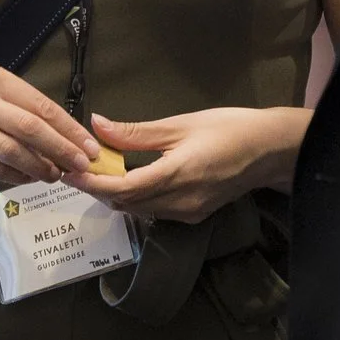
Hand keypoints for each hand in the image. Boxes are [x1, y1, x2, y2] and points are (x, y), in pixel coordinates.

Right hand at [0, 67, 98, 185]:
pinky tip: (28, 180)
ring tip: (56, 176)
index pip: (41, 105)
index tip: (90, 147)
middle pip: (30, 128)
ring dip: (40, 167)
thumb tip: (65, 134)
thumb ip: (20, 106)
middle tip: (82, 166)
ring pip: (12, 151)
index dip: (69, 129)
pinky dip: (15, 177)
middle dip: (62, 149)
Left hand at [63, 108, 308, 223]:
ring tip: (95, 172)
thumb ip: (136, 132)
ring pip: (139, 209)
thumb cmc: (228, 128)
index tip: (69, 171)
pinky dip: (136, 197)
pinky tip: (128, 179)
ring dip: (115, 194)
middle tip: (75, 167)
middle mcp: (179, 202)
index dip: (92, 182)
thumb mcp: (180, 124)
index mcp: (175, 175)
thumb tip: (97, 125)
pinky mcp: (194, 215)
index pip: (122, 187)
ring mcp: (188, 213)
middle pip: (127, 203)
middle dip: (98, 188)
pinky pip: (155, 211)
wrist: (270, 150)